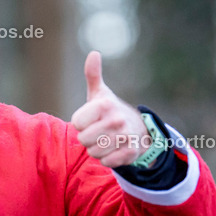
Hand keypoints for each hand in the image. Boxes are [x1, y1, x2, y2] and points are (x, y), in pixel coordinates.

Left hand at [71, 51, 150, 167]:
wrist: (138, 129)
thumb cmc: (110, 111)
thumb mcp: (100, 93)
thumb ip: (93, 75)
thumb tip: (94, 53)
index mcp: (105, 104)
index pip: (77, 124)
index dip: (81, 124)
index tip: (91, 119)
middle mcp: (116, 119)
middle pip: (83, 140)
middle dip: (87, 139)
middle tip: (98, 132)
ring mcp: (125, 136)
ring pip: (94, 152)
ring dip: (97, 149)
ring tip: (106, 140)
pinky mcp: (131, 152)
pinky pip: (106, 162)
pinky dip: (107, 159)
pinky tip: (114, 150)